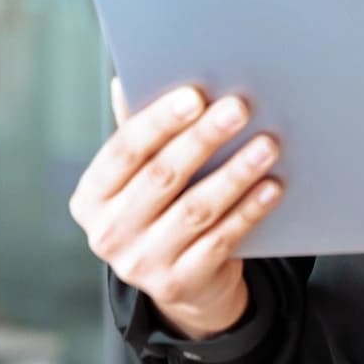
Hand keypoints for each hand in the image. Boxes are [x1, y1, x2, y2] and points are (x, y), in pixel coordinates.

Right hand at [67, 77, 283, 340]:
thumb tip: (127, 78)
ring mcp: (142, 264)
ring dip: (235, 173)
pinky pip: (221, 241)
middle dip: (203, 138)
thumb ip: (137, 132)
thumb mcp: (139, 177)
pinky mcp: (179, 284)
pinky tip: (272, 186)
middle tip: (239, 108)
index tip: (195, 94)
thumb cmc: (160, 208)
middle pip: (162, 176)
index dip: (159, 121)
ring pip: (196, 209)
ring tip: (267, 144)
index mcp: (92, 197)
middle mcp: (109, 233)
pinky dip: (249, 212)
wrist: (181, 284)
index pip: (124, 150)